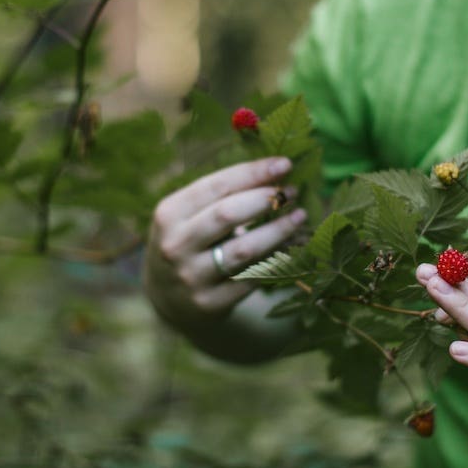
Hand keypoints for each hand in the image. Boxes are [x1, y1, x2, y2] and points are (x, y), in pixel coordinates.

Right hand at [144, 157, 306, 330]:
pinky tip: (292, 245)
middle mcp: (175, 246)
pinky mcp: (211, 304)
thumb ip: (221, 195)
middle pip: (228, 214)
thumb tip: (274, 171)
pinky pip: (252, 277)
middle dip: (266, 199)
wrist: (167, 299)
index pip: (216, 186)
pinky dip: (276, 259)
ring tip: (300, 216)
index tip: (285, 164)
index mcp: (169, 214)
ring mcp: (192, 277)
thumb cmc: (187, 243)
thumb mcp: (186, 216)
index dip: (253, 173)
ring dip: (278, 230)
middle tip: (292, 192)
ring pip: (244, 249)